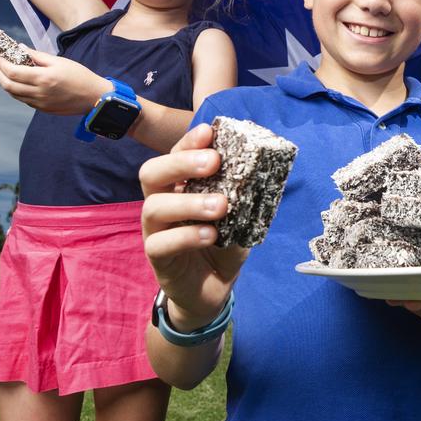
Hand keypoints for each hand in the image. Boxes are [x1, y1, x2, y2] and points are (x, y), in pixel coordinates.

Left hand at [0, 48, 112, 114]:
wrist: (94, 97)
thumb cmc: (80, 76)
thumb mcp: (59, 61)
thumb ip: (37, 56)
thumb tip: (20, 49)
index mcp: (43, 78)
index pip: (13, 72)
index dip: (2, 64)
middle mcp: (39, 93)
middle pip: (8, 86)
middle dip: (0, 74)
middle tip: (1, 65)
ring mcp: (40, 103)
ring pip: (14, 95)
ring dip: (8, 83)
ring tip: (10, 74)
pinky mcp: (43, 109)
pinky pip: (24, 100)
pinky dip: (19, 91)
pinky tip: (23, 84)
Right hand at [140, 124, 247, 329]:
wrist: (212, 289)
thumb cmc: (223, 245)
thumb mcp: (240, 217)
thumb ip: (246, 195)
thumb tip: (268, 168)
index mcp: (180, 186)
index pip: (175, 155)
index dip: (189, 141)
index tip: (209, 131)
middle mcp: (161, 202)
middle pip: (152, 173)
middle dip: (181, 162)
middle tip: (214, 162)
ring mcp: (155, 231)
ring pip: (154, 207)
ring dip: (188, 202)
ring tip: (221, 206)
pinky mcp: (157, 258)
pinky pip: (160, 244)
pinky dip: (187, 236)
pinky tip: (211, 235)